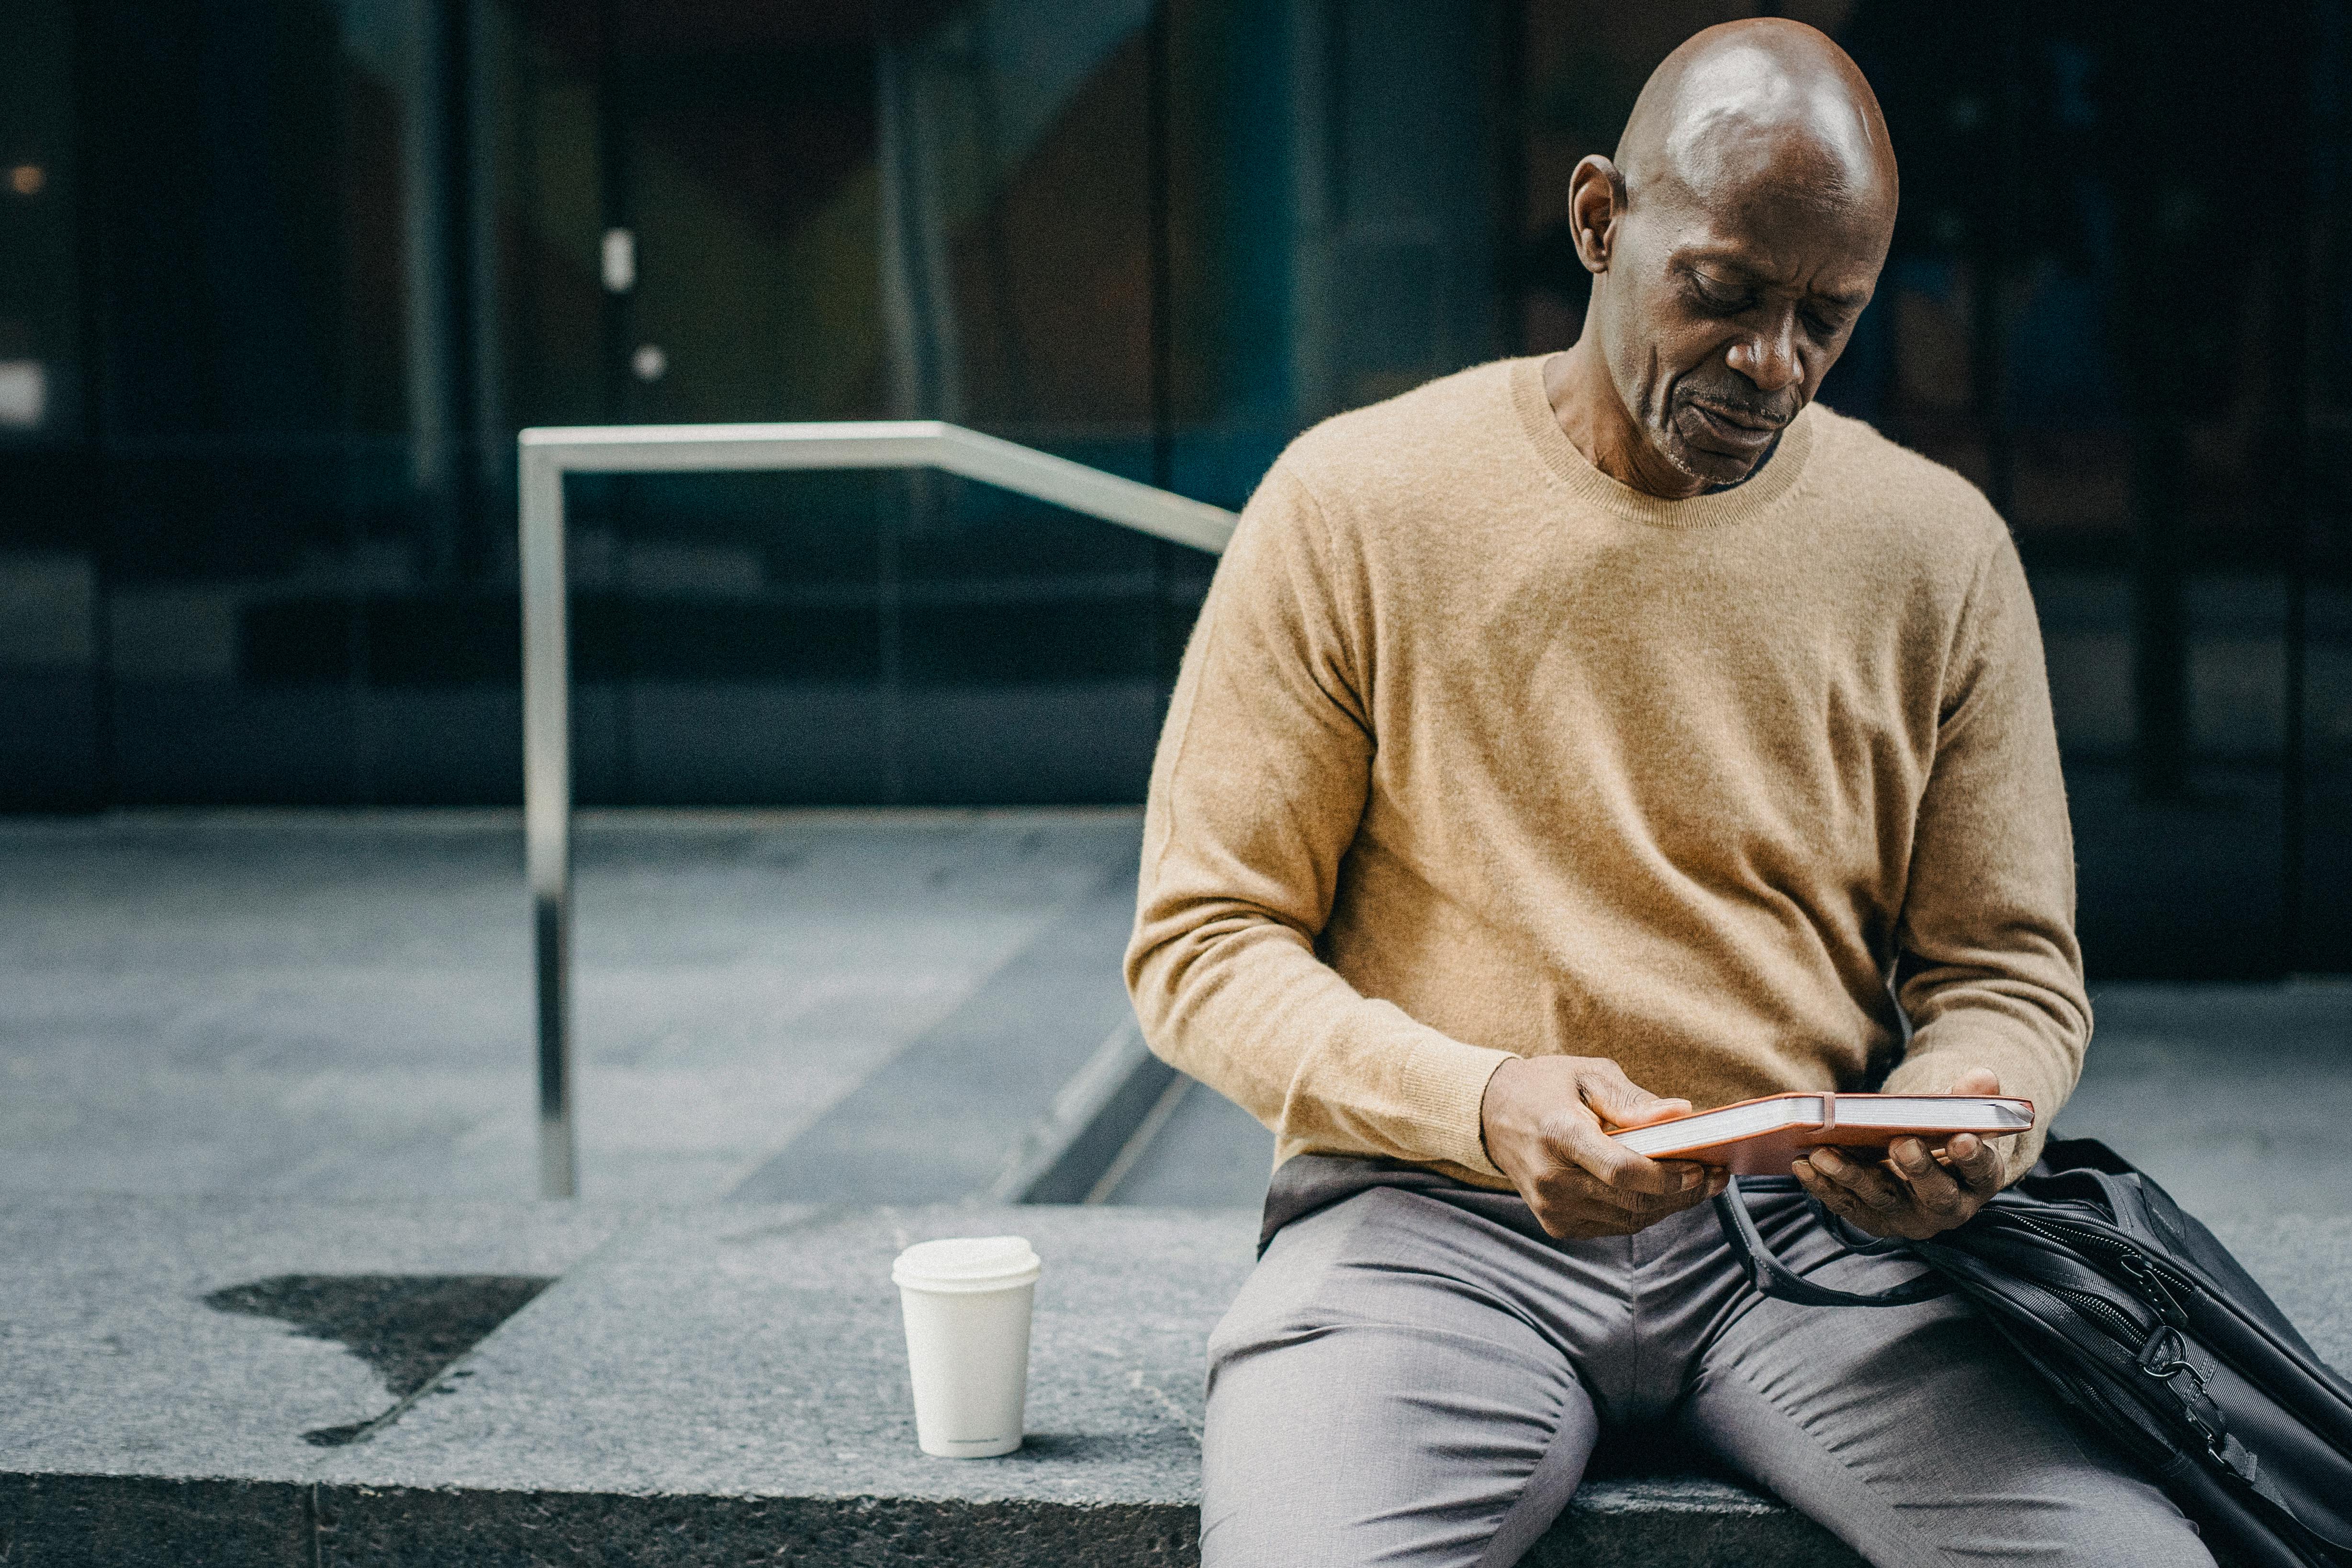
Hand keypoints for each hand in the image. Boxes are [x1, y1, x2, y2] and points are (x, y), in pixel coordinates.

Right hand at [1479, 1055, 1726, 1238]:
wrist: (1493, 1116)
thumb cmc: (1547, 1088)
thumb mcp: (1588, 1075)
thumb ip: (1633, 1100)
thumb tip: (1682, 1114)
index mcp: (1558, 1135)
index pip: (1621, 1171)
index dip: (1669, 1177)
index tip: (1705, 1167)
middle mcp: (1551, 1179)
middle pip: (1632, 1202)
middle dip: (1683, 1192)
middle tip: (1717, 1175)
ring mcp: (1551, 1208)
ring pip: (1629, 1220)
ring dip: (1670, 1205)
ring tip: (1700, 1183)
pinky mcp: (1556, 1224)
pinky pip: (1614, 1226)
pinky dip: (1644, 1212)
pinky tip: (1663, 1193)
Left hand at [1793, 1068, 2008, 1239]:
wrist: (1920, 1164)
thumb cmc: (1942, 1133)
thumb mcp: (1960, 1116)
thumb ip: (1969, 1099)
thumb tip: (1983, 1077)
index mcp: (1978, 1180)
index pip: (1980, 1170)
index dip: (1973, 1156)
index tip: (1962, 1138)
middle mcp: (1947, 1207)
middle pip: (1935, 1194)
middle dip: (1918, 1169)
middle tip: (1901, 1143)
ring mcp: (1907, 1216)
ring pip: (1881, 1199)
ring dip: (1851, 1176)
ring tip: (1824, 1154)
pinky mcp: (1872, 1218)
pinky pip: (1846, 1205)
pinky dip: (1823, 1186)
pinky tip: (1802, 1164)